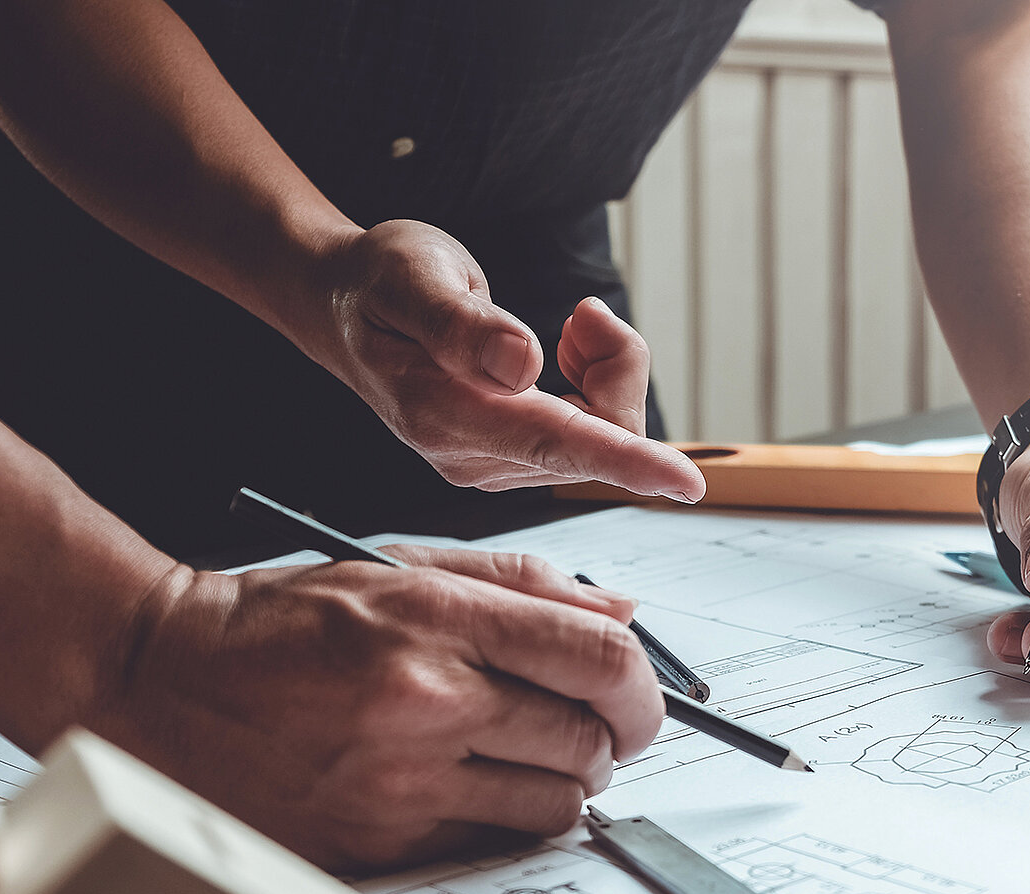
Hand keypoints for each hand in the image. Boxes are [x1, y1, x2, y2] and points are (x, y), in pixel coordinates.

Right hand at [100, 546, 663, 872]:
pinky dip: (502, 822)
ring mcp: (399, 781)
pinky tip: (470, 789)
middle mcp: (424, 701)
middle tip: (581, 728)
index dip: (642, 686)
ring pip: (553, 806)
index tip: (636, 696)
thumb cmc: (277, 625)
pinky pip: (490, 846)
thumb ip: (521, 587)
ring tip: (520, 757)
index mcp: (435, 620)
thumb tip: (621, 616)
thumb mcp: (400, 571)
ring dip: (561, 786)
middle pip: (589, 739)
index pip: (598, 658)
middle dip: (607, 738)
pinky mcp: (375, 843)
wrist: (157, 681)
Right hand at [303, 221, 704, 499]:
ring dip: (604, 373)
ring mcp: (489, 463)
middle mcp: (469, 454)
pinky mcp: (508, 459)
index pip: (553, 442)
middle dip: (613, 371)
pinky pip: (588, 435)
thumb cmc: (379, 283)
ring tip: (572, 324)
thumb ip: (462, 324)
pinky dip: (596, 385)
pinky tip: (565, 350)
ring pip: (597, 437)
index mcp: (443, 412)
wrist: (345, 307)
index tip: (684, 481)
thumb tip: (522, 365)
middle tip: (585, 313)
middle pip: (591, 439)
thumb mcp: (412, 276)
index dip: (623, 458)